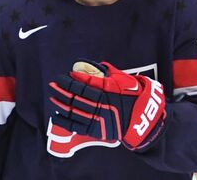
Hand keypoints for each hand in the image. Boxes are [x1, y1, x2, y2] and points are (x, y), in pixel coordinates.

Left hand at [49, 61, 165, 150]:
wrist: (143, 118)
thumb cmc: (134, 96)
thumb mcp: (125, 81)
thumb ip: (111, 74)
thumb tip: (100, 66)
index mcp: (108, 92)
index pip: (86, 84)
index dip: (73, 80)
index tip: (64, 75)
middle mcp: (101, 105)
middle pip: (77, 97)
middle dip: (63, 90)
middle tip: (53, 85)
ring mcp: (98, 118)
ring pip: (75, 111)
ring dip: (62, 104)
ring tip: (52, 98)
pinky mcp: (97, 130)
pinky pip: (77, 126)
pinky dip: (66, 121)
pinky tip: (56, 116)